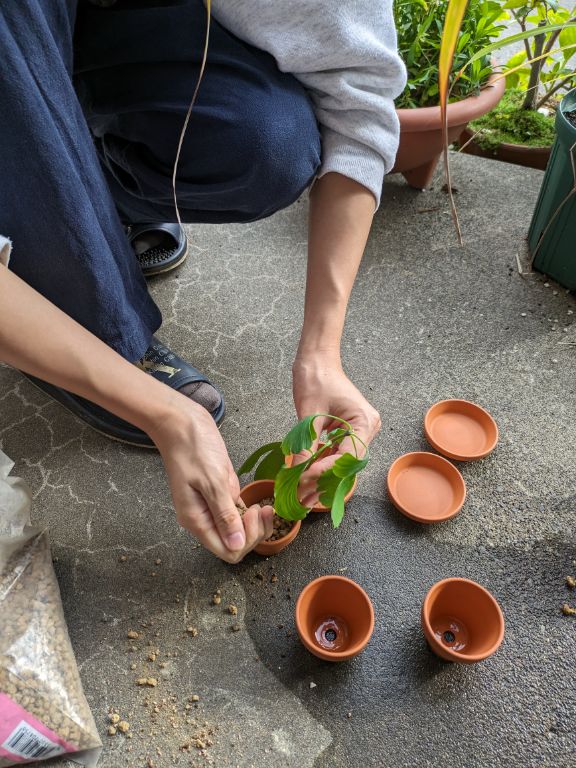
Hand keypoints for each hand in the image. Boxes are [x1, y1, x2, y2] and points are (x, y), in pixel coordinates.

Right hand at [148, 397, 273, 562]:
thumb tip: (236, 545)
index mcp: (196, 520)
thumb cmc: (193, 448)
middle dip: (254, 532)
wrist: (182, 423)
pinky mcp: (220, 495)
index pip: (226, 551)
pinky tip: (258, 502)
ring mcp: (212, 507)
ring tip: (264, 506)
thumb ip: (224, 514)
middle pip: (234, 544)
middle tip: (262, 508)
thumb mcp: (211, 481)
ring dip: (256, 524)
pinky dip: (251, 513)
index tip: (252, 514)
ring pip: (239, 531)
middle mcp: (204, 519)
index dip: (245, 540)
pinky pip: (238, 514)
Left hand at [292, 354, 380, 505]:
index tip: (305, 480)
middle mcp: (368, 428)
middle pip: (346, 463)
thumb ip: (305, 446)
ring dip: (322, 477)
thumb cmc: (315, 378)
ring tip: (303, 495)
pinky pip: (337, 453)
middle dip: (324, 480)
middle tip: (303, 498)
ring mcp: (360, 430)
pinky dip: (322, 465)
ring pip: (341, 462)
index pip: (347, 457)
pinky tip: (307, 479)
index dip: (326, 471)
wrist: (317, 359)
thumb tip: (297, 474)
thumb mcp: (308, 414)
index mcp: (364, 422)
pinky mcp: (349, 431)